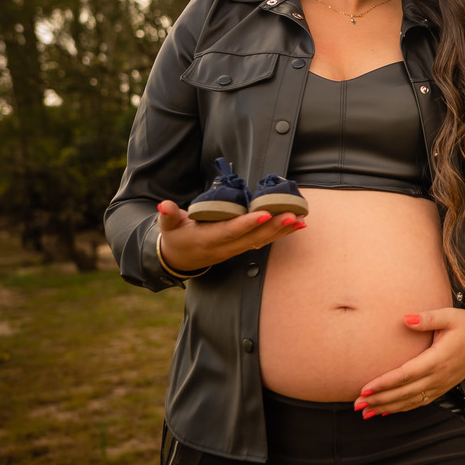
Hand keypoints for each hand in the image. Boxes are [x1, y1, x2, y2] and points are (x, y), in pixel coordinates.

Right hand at [156, 199, 305, 273]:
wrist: (179, 259)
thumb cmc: (175, 236)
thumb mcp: (168, 227)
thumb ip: (168, 215)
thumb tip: (163, 205)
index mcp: (207, 240)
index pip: (230, 231)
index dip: (247, 224)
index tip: (265, 214)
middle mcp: (225, 248)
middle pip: (252, 238)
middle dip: (274, 227)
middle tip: (293, 215)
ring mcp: (235, 250)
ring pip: (262, 241)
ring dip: (283, 231)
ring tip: (301, 220)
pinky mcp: (242, 247)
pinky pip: (264, 241)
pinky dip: (282, 234)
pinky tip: (299, 225)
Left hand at [355, 308, 464, 416]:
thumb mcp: (449, 316)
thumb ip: (427, 318)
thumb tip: (405, 319)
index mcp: (437, 359)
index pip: (405, 375)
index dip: (384, 383)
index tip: (365, 388)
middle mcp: (438, 376)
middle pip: (404, 393)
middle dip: (379, 400)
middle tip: (357, 405)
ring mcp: (441, 385)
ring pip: (410, 401)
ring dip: (387, 408)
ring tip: (366, 412)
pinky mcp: (443, 388)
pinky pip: (420, 402)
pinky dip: (402, 409)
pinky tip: (387, 411)